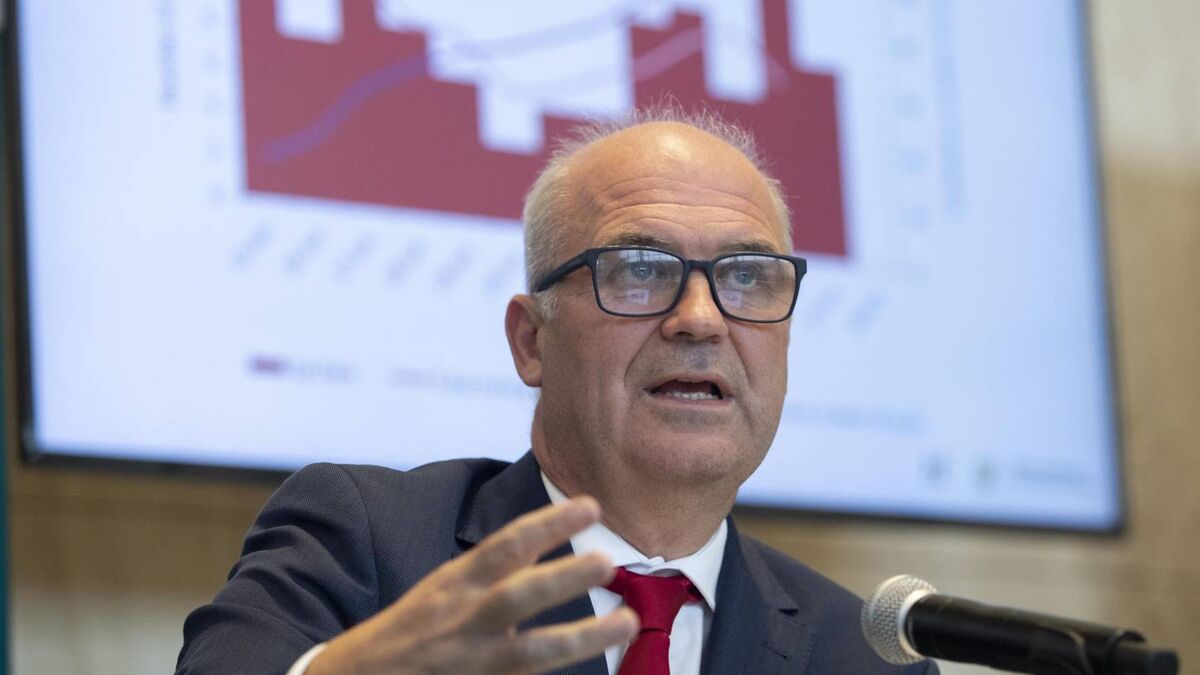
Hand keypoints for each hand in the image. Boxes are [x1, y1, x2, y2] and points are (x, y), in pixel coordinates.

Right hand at [307, 496, 638, 674]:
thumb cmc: (413, 629)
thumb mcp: (446, 587)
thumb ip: (492, 571)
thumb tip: (548, 541)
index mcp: (456, 584)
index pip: (506, 546)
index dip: (549, 524)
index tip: (591, 506)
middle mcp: (465, 621)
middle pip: (518, 597)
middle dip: (563, 578)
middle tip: (608, 560)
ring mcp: (474, 663)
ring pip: (533, 653)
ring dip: (583, 637)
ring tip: (628, 621)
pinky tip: (596, 667)